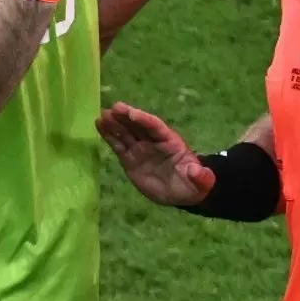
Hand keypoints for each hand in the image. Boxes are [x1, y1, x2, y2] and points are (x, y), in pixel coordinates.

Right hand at [95, 101, 215, 205]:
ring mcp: (140, 149)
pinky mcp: (130, 159)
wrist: (181, 192)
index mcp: (170, 141)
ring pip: (126, 133)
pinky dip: (109, 135)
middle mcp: (153, 141)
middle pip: (138, 126)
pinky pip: (118, 145)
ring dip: (114, 124)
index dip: (144, 119)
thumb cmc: (192, 183)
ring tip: (101, 115)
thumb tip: (196, 171)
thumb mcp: (200, 181)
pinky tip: (99, 125)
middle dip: (127, 117)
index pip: (156, 127)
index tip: (131, 113)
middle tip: (113, 108)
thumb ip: (200, 176)